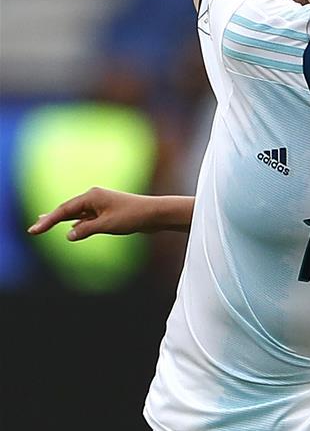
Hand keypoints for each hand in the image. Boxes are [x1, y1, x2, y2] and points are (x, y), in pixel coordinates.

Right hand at [28, 187, 158, 240]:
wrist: (155, 213)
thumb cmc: (133, 216)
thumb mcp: (107, 225)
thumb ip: (86, 230)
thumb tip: (69, 234)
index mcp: (92, 196)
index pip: (64, 209)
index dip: (47, 220)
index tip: (34, 230)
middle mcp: (94, 197)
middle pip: (67, 209)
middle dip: (50, 219)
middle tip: (34, 229)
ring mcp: (101, 204)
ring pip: (77, 213)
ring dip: (62, 219)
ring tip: (45, 223)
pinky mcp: (108, 211)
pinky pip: (87, 217)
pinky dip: (77, 222)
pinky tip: (70, 227)